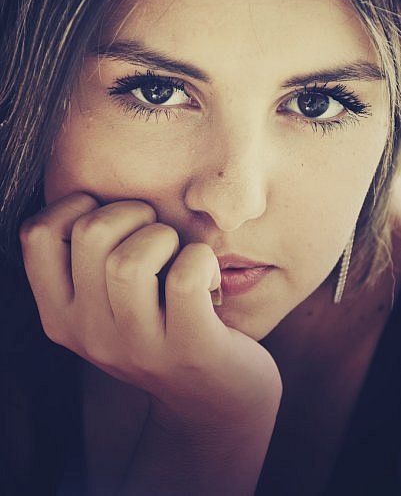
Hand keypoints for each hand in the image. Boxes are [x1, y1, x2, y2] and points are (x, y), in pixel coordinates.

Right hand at [20, 192, 280, 425]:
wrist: (213, 396)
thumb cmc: (161, 327)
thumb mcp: (108, 303)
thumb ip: (90, 261)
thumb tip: (96, 195)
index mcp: (60, 315)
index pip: (35, 235)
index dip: (75, 206)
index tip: (111, 218)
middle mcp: (88, 335)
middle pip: (91, 234)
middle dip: (132, 213)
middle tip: (155, 232)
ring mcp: (136, 348)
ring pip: (131, 260)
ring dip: (165, 237)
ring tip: (179, 254)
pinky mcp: (188, 351)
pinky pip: (184, 277)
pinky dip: (201, 258)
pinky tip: (207, 275)